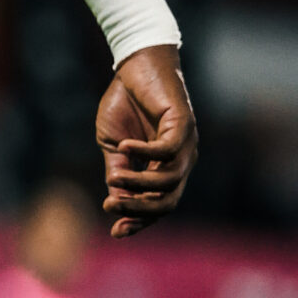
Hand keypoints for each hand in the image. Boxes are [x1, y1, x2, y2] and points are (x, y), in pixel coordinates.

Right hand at [95, 44, 196, 236]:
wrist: (134, 66)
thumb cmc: (125, 103)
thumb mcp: (114, 144)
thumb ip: (119, 169)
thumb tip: (116, 198)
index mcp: (166, 169)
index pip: (158, 206)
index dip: (138, 221)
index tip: (114, 232)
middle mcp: (181, 161)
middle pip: (168, 201)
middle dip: (140, 210)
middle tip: (111, 206)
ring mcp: (186, 144)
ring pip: (169, 180)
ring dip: (140, 184)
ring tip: (115, 177)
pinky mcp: (183, 124)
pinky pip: (168, 150)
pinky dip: (146, 153)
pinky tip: (125, 147)